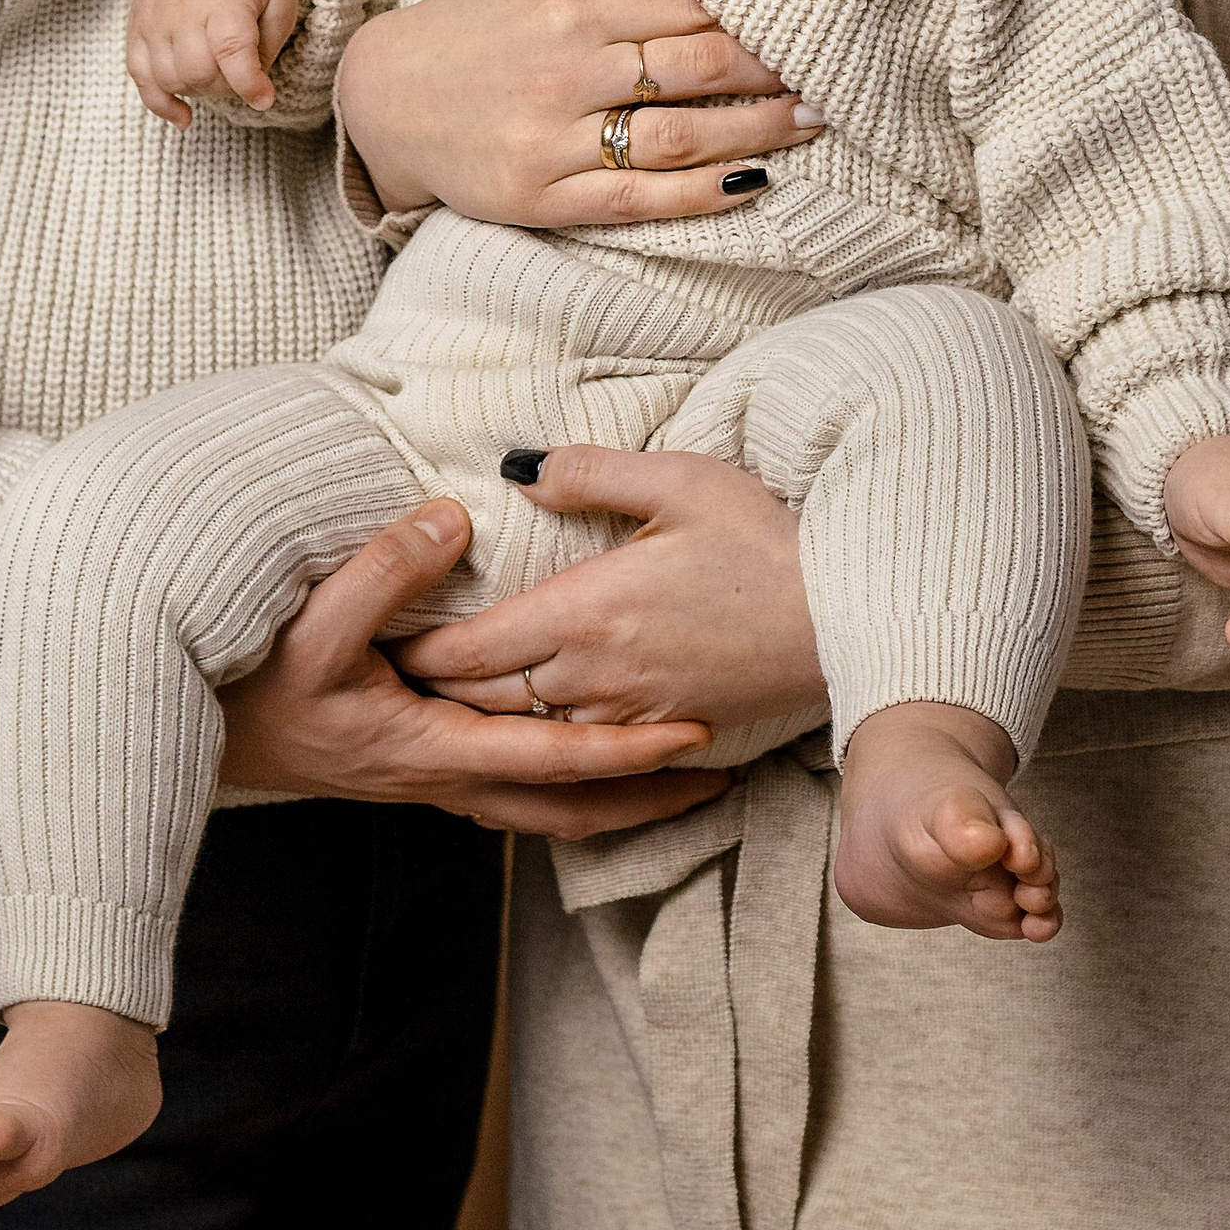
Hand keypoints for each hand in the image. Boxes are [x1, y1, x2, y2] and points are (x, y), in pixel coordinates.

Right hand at [128, 0, 302, 120]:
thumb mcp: (282, 5)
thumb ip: (267, 51)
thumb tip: (254, 95)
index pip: (229, 49)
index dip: (248, 83)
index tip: (264, 99)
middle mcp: (182, 4)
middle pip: (197, 71)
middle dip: (226, 86)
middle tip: (241, 74)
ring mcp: (154, 13)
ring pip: (169, 79)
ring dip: (198, 89)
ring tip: (217, 72)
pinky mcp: (137, 22)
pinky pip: (139, 76)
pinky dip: (160, 102)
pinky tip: (184, 115)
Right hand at [217, 499, 731, 839]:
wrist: (192, 735)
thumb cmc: (252, 684)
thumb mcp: (310, 621)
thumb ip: (384, 566)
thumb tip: (453, 518)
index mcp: (432, 747)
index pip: (554, 757)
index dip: (629, 750)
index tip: (694, 737)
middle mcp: (443, 779)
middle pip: (569, 808)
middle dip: (649, 800)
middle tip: (721, 781)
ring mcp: (432, 783)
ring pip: (544, 810)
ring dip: (614, 802)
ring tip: (679, 781)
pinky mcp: (419, 772)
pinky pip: (513, 794)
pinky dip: (565, 789)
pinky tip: (585, 764)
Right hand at [333, 0, 823, 225]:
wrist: (383, 102)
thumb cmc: (469, 24)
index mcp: (574, 11)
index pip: (686, 7)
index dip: (754, 13)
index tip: (810, 13)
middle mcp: (569, 74)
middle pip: (695, 70)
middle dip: (772, 70)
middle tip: (835, 71)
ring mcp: (555, 140)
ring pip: (679, 138)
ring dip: (755, 133)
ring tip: (812, 123)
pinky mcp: (543, 196)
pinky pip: (637, 198)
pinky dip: (700, 195)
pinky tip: (751, 183)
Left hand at [402, 448, 828, 736]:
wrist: (847, 612)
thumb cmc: (764, 537)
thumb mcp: (678, 480)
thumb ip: (590, 472)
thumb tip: (520, 469)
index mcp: (586, 611)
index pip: (473, 648)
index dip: (421, 652)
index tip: (382, 646)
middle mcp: (597, 676)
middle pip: (488, 700)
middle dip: (437, 694)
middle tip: (391, 686)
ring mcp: (633, 716)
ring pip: (532, 737)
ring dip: (484, 727)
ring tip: (443, 717)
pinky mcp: (669, 737)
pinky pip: (586, 761)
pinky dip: (543, 759)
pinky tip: (526, 753)